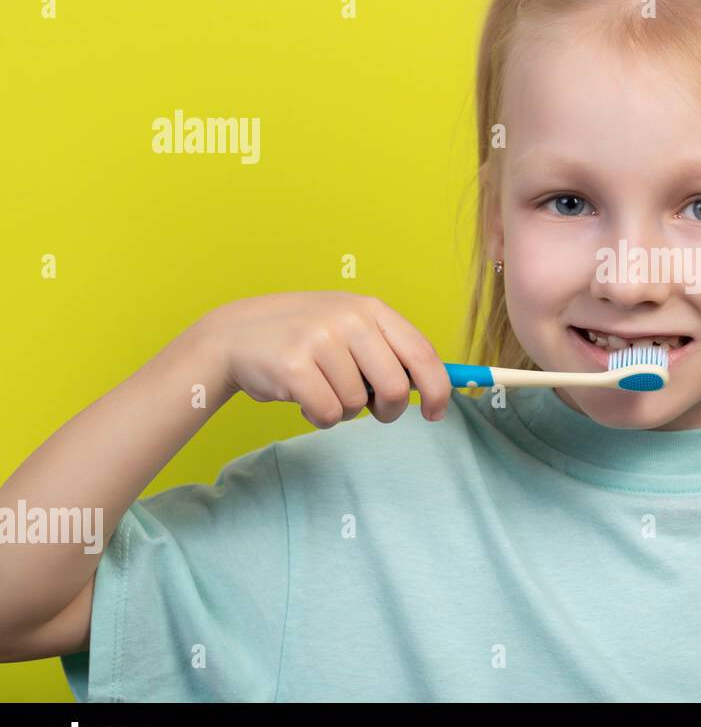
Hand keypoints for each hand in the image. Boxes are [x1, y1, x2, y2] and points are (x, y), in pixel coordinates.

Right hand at [203, 291, 450, 426]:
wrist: (236, 335)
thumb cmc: (304, 339)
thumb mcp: (350, 328)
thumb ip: (388, 350)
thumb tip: (432, 387)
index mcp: (372, 309)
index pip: (423, 353)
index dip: (438, 389)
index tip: (437, 412)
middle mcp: (350, 319)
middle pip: (395, 388)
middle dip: (387, 410)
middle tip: (371, 410)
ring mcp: (320, 340)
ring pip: (357, 405)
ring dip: (344, 410)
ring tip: (322, 388)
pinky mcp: (294, 366)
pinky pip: (329, 414)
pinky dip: (320, 417)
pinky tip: (303, 398)